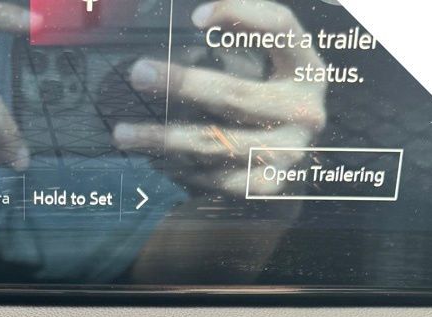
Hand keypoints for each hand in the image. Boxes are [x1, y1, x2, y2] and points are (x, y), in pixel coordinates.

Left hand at [112, 0, 327, 196]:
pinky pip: (216, 178)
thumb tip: (197, 19)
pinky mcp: (269, 185)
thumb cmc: (268, 95)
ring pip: (217, 145)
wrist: (290, 157)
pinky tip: (155, 159)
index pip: (281, 29)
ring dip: (165, 138)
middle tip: (139, 73)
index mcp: (306, 68)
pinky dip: (182, 168)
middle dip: (183, 84)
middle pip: (236, 96)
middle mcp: (304, 111)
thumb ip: (241, 35)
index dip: (242, 17)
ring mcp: (289, 153)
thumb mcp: (267, 61)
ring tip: (124, 133)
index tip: (195, 18)